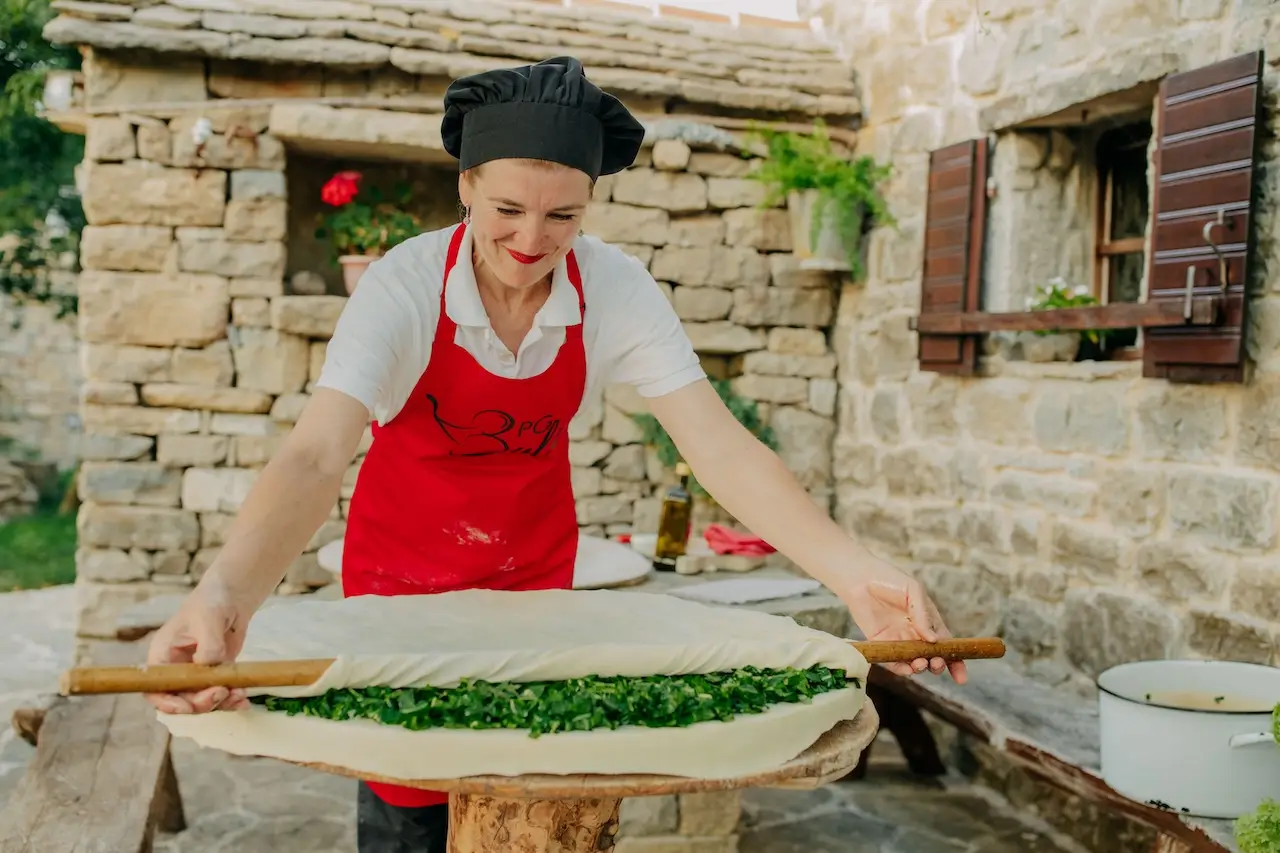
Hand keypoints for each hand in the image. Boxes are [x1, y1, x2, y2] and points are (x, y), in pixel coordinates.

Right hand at [145, 578, 253, 713]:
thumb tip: (209, 667)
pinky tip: (243, 700)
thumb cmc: (211, 603)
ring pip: (201, 701)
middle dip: (200, 702)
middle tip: (222, 692)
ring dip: (219, 704)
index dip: (167, 703)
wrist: (232, 598)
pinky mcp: (215, 675)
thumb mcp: (208, 619)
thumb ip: (208, 645)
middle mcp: (176, 669)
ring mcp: (196, 674)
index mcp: (162, 656)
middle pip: (180, 699)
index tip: (187, 708)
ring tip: (238, 696)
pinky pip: (219, 694)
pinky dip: (231, 700)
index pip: (155, 687)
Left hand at [835, 557, 966, 683]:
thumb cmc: (890, 579)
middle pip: (931, 656)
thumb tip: (934, 640)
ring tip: (920, 664)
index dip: (955, 661)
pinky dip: (901, 668)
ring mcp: (898, 639)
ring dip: (919, 667)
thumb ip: (923, 615)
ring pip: (913, 661)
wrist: (859, 577)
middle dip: (937, 665)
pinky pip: (892, 661)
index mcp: (928, 620)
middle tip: (935, 664)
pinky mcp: (880, 643)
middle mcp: (915, 633)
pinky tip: (906, 668)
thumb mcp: (913, 591)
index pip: (945, 644)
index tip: (961, 677)